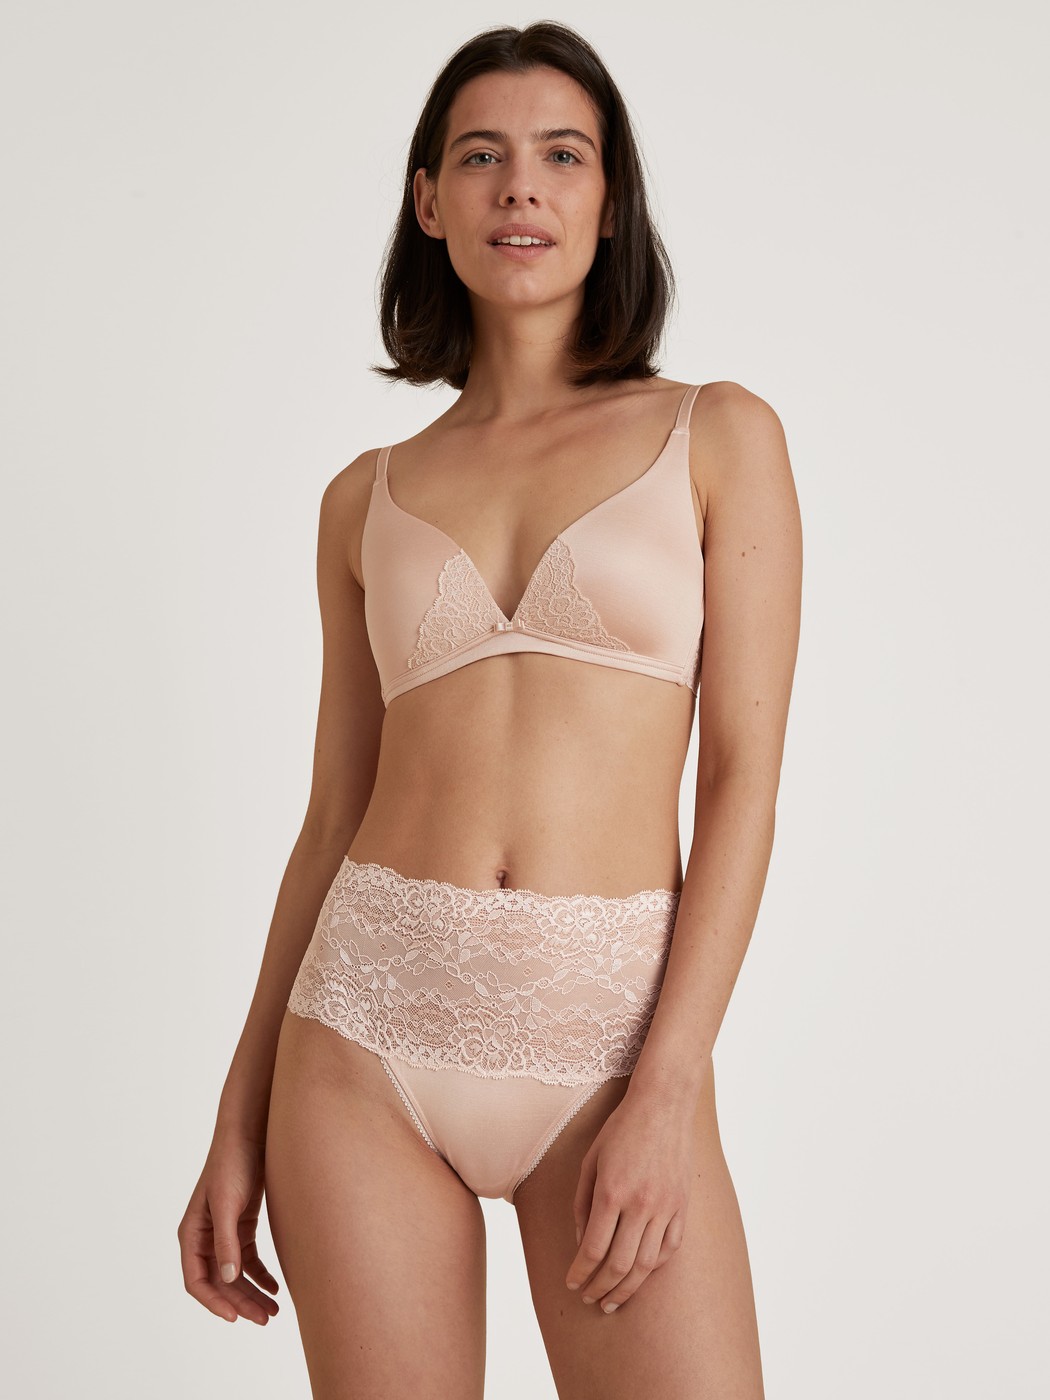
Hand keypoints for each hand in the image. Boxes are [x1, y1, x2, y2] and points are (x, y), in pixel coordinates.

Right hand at [178, 1132, 280, 1324]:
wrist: (251, 1134)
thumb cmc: (233, 1164)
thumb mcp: (227, 1204)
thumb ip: (226, 1241)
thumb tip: (228, 1279)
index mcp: (192, 1234)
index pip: (196, 1281)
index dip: (214, 1303)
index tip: (236, 1318)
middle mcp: (205, 1237)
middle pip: (220, 1282)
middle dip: (241, 1302)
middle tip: (265, 1318)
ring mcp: (224, 1232)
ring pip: (236, 1274)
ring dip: (252, 1293)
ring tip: (274, 1310)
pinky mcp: (242, 1225)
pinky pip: (249, 1260)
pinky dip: (261, 1276)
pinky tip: (275, 1287)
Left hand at [564, 1087, 692, 1313]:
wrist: (663, 1105)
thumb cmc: (620, 1129)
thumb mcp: (590, 1160)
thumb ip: (583, 1203)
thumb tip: (583, 1242)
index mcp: (611, 1192)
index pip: (593, 1249)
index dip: (580, 1273)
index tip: (571, 1284)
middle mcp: (640, 1204)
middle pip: (619, 1265)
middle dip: (601, 1289)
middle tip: (590, 1301)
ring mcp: (665, 1207)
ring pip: (646, 1264)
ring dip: (627, 1288)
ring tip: (613, 1300)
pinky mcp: (682, 1206)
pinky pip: (669, 1248)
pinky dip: (653, 1267)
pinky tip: (639, 1274)